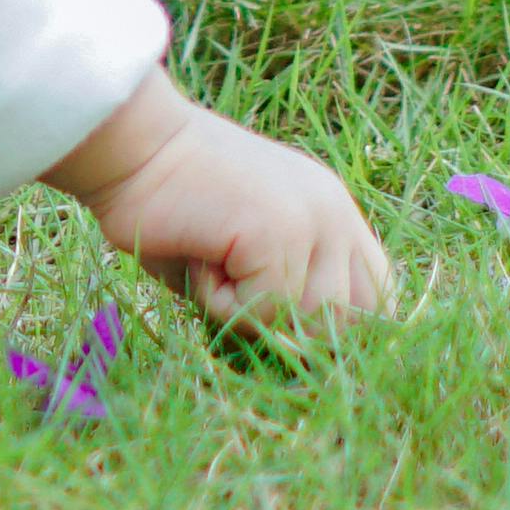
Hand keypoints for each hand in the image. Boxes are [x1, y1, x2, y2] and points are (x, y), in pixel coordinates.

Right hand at [38, 70, 397, 326]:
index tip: (293, 343)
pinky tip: (199, 259)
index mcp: (332, 213)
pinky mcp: (282, 229)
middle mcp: (334, 213)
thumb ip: (281, 295)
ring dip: (252, 315)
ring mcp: (314, 219)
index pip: (376, 295)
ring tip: (212, 269)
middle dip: (295, 331)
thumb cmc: (172, 207)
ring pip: (310, 320)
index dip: (342, 332)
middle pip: (353, 319)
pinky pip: (265, 309)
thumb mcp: (242, 255)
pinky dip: (222, 303)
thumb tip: (298, 359)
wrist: (133, 150)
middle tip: (236, 297)